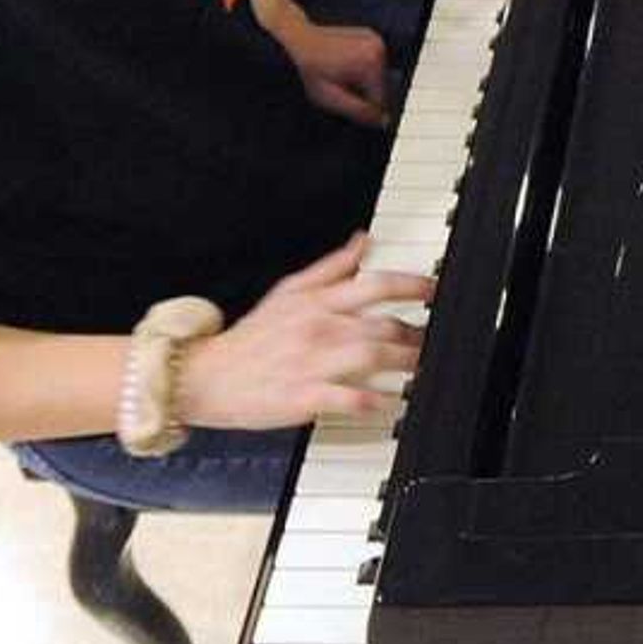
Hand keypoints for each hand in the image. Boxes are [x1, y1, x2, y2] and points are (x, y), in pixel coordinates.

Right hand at [186, 234, 432, 429]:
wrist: (208, 375)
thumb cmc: (253, 337)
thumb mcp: (290, 291)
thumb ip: (332, 267)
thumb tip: (364, 241)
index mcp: (317, 302)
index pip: (375, 284)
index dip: (412, 285)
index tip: (434, 291)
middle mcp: (319, 328)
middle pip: (382, 324)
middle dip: (416, 333)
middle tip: (434, 341)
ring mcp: (312, 362)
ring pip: (371, 355)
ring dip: (403, 362)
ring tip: (421, 368)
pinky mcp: (303, 396)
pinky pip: (346, 397)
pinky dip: (371, 400)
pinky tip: (388, 402)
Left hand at [268, 6, 390, 125]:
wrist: (301, 41)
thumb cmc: (312, 69)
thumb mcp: (332, 98)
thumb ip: (360, 111)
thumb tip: (384, 121)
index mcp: (371, 63)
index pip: (382, 99)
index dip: (364, 106)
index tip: (346, 100)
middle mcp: (378, 48)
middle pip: (381, 86)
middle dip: (364, 92)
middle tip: (341, 87)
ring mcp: (376, 40)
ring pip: (378, 74)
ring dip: (364, 80)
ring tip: (340, 74)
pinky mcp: (372, 36)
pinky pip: (374, 61)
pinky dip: (364, 67)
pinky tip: (345, 65)